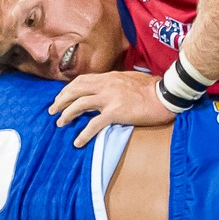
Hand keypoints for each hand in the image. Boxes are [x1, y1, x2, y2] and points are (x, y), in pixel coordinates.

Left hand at [49, 70, 175, 147]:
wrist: (166, 94)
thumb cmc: (153, 87)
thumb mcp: (131, 78)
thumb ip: (118, 82)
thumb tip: (111, 87)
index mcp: (109, 77)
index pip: (82, 80)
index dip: (68, 89)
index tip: (61, 96)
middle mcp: (106, 85)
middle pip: (75, 90)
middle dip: (61, 100)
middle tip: (52, 110)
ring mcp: (109, 98)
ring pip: (79, 104)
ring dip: (66, 114)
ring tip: (59, 123)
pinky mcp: (116, 112)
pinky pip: (94, 124)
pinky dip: (84, 133)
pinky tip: (78, 142)